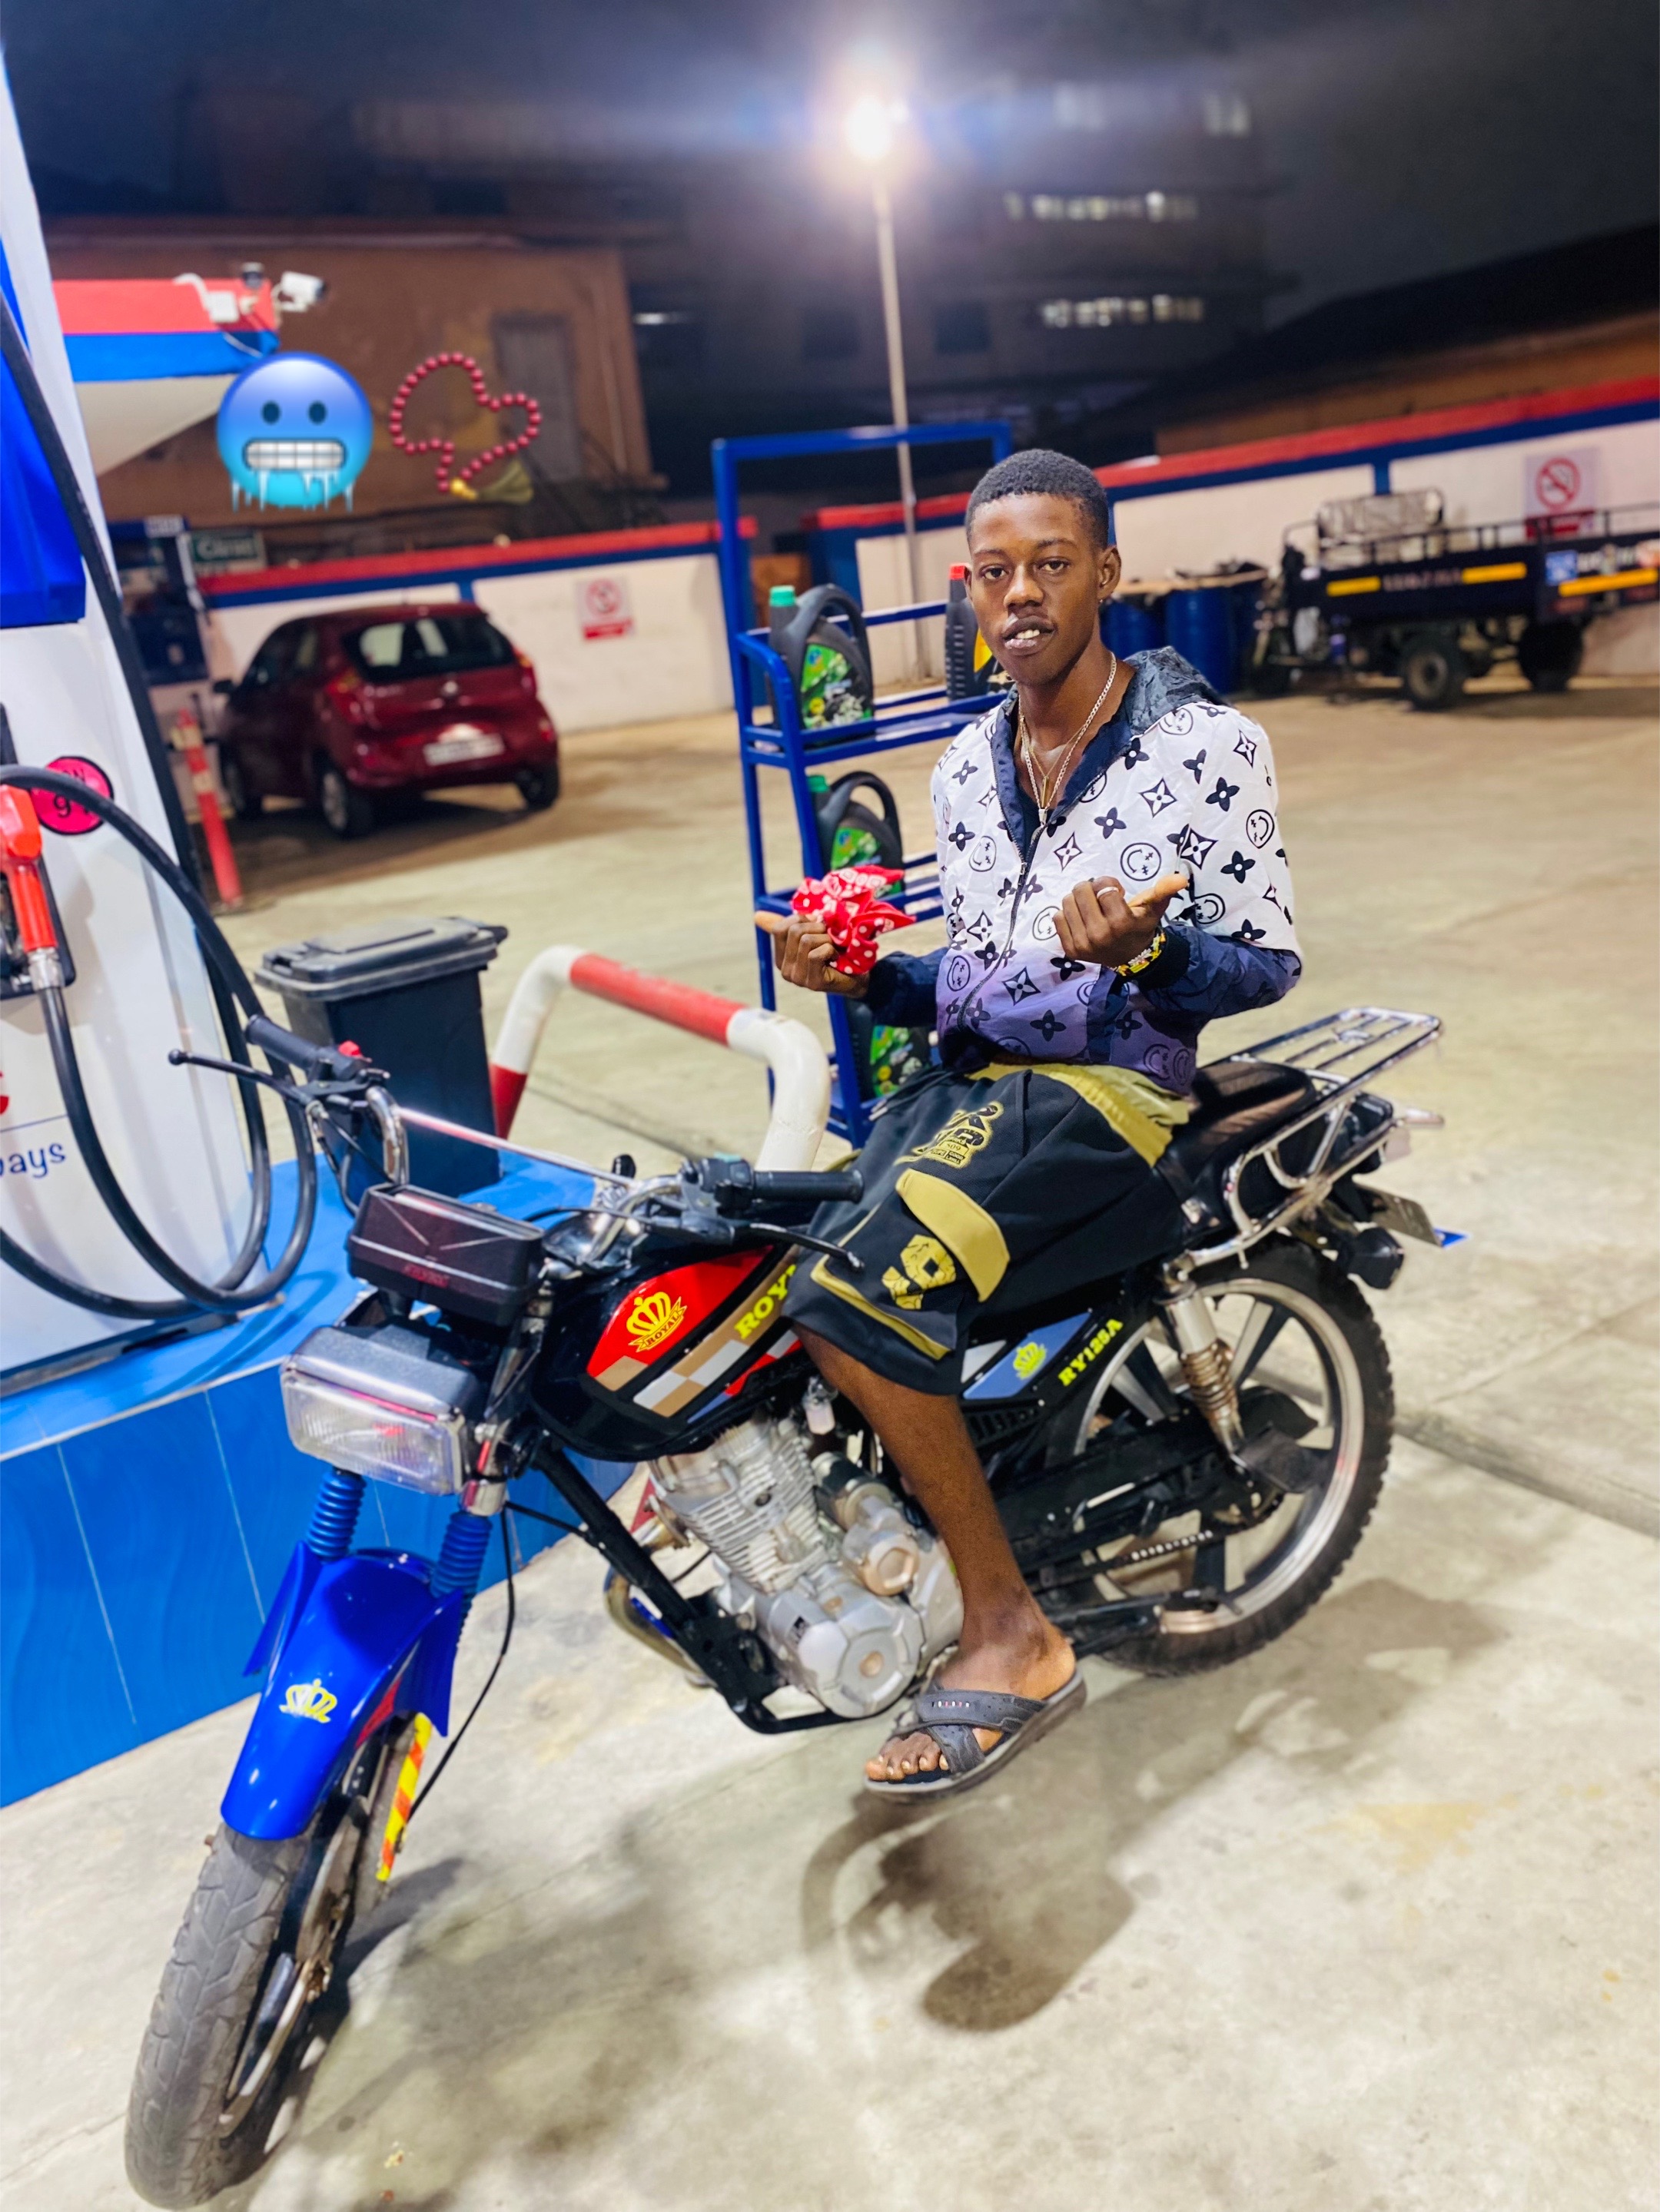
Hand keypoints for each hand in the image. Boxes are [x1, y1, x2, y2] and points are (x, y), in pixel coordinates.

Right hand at [755, 910, 868, 996]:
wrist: (858, 976)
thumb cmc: (834, 953)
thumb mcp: (810, 935)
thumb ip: (788, 925)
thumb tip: (757, 915)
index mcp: (781, 957)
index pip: (780, 928)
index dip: (800, 920)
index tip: (816, 926)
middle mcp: (785, 970)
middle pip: (794, 931)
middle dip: (817, 928)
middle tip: (828, 938)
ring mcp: (798, 978)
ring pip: (807, 941)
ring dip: (826, 939)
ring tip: (832, 948)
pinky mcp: (813, 983)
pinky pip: (817, 954)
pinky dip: (831, 950)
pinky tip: (835, 959)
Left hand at [1056, 871, 1188, 968]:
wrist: (1131, 958)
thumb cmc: (1139, 927)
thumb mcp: (1153, 908)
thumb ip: (1164, 891)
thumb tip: (1181, 878)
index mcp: (1120, 922)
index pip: (1103, 886)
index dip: (1109, 885)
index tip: (1118, 893)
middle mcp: (1099, 934)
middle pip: (1081, 890)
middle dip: (1092, 889)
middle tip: (1101, 900)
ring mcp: (1082, 944)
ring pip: (1067, 901)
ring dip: (1078, 900)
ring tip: (1092, 909)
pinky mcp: (1069, 950)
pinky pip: (1057, 918)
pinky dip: (1067, 915)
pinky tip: (1082, 920)